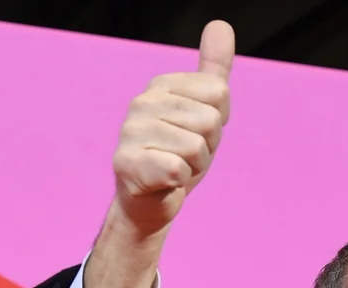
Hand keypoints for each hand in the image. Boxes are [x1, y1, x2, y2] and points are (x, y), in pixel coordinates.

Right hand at [112, 19, 233, 236]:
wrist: (150, 202)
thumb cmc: (179, 155)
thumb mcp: (204, 111)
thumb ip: (213, 70)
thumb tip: (221, 24)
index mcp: (162, 85)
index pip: (220, 93)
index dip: (218, 121)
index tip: (198, 133)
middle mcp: (141, 102)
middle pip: (211, 121)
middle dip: (208, 147)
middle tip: (186, 156)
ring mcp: (130, 131)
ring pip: (197, 147)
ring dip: (194, 166)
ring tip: (175, 168)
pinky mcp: (126, 163)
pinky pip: (177, 169)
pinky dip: (179, 182)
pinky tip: (163, 181)